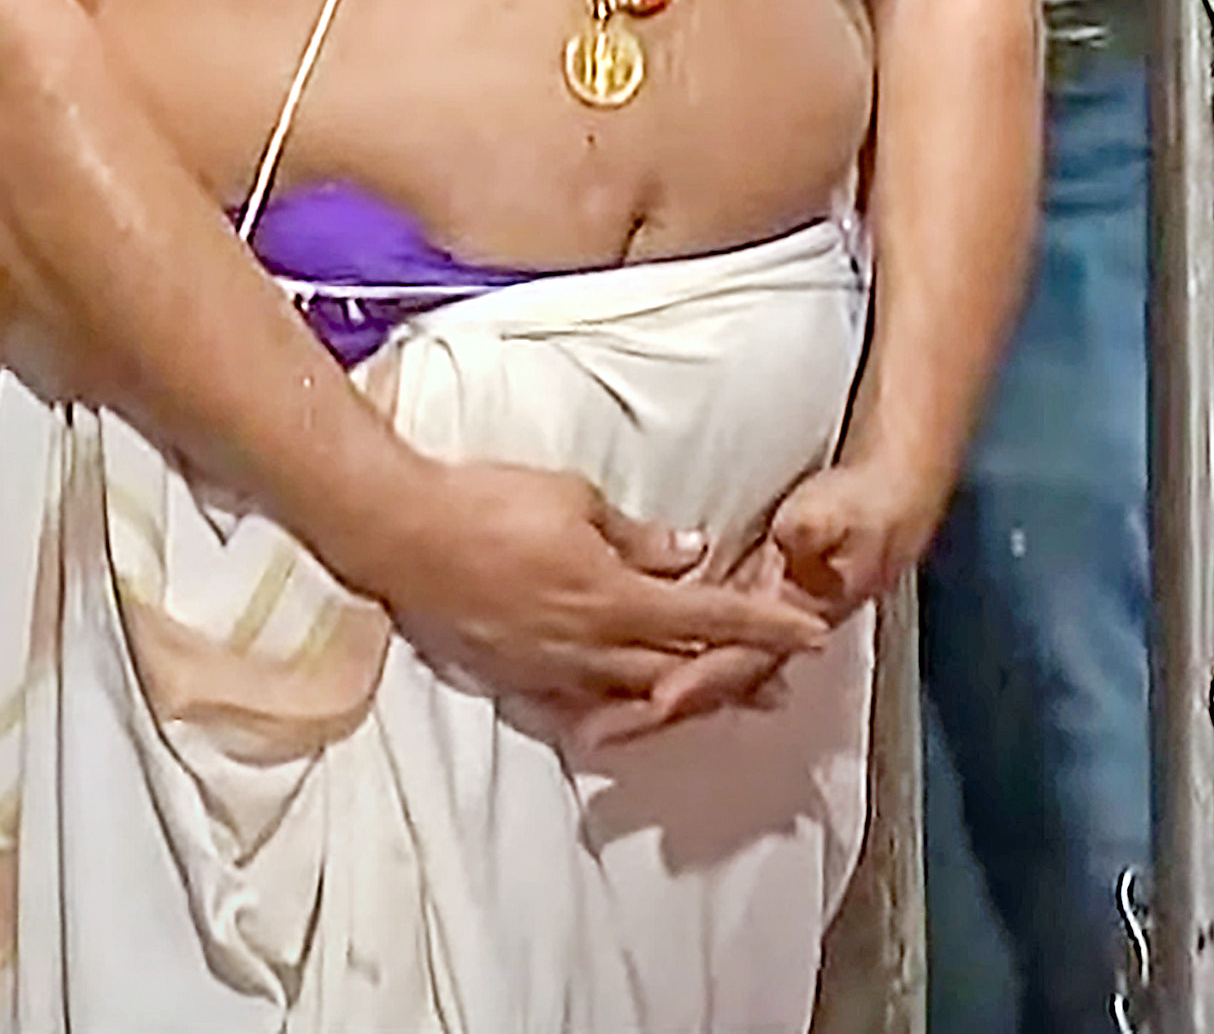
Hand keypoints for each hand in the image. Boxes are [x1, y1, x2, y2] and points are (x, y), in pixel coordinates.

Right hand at [359, 460, 829, 732]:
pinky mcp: (518, 681)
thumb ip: (638, 537)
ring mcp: (552, 672)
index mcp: (613, 597)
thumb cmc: (489, 503)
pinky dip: (617, 711)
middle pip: (681, 673)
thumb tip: (690, 553)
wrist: (403, 535)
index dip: (764, 626)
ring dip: (682, 699)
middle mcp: (590, 647)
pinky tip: (631, 712)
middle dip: (734, 679)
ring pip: (634, 698)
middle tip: (778, 687)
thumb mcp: (576, 500)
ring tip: (714, 702)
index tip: (810, 635)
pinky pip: (581, 707)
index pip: (707, 616)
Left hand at [573, 454, 945, 753]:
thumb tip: (797, 537)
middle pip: (704, 684)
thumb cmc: (863, 508)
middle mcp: (770, 640)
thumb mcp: (845, 513)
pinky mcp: (732, 617)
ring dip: (642, 701)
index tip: (656, 700)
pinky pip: (683, 655)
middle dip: (651, 711)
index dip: (699, 679)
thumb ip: (819, 528)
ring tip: (586, 726)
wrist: (887, 503)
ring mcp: (750, 635)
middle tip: (594, 733)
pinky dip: (646, 673)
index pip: (740, 660)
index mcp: (795, 619)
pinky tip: (607, 686)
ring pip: (690, 678)